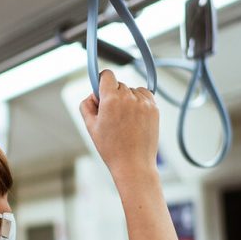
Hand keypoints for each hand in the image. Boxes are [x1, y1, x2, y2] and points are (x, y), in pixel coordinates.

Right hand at [79, 69, 159, 186]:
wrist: (134, 164)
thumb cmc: (111, 148)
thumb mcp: (91, 127)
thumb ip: (87, 105)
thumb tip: (93, 94)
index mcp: (111, 100)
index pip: (107, 75)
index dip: (101, 81)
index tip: (101, 90)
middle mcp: (128, 97)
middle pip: (118, 84)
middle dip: (113, 95)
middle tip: (111, 115)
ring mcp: (143, 102)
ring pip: (131, 91)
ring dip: (127, 99)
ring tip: (125, 120)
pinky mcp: (154, 108)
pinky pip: (144, 96)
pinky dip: (139, 102)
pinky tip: (134, 118)